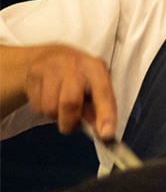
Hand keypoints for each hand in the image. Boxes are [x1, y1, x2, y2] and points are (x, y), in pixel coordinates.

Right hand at [1, 44, 116, 138]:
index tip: (106, 134)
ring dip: (56, 117)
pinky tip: (49, 98)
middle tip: (72, 126)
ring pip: (50, 108)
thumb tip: (101, 131)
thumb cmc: (79, 76)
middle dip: (71, 122)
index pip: (103, 93)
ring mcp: (51, 67)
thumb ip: (99, 107)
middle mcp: (74, 64)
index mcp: (96, 68)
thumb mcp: (94, 85)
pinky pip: (37, 106)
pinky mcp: (33, 74)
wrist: (49, 56)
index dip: (106, 115)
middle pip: (70, 102)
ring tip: (61, 107)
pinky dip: (44, 111)